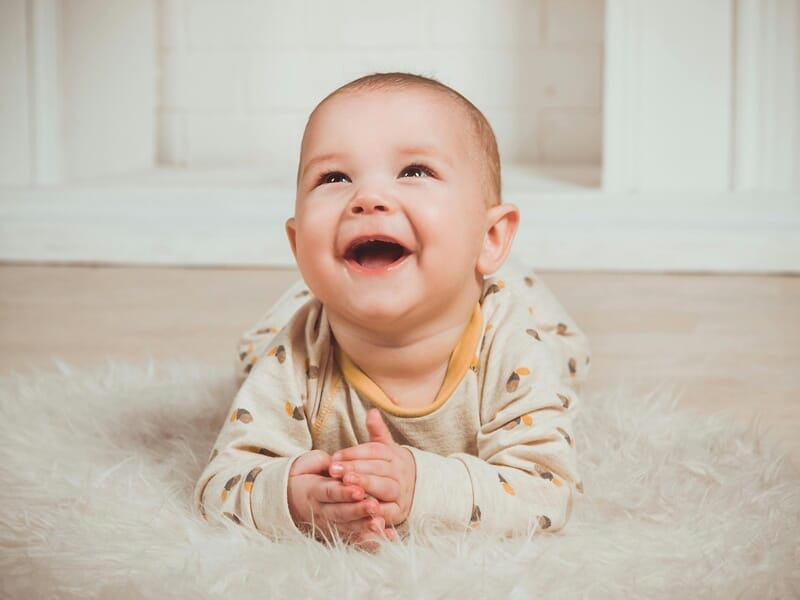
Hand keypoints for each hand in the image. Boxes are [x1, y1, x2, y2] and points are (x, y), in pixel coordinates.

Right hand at [287, 450, 386, 542]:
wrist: (289, 498)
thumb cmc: (305, 475)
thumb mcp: (308, 464)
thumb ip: (322, 462)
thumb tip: (334, 462)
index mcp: (313, 491)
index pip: (330, 492)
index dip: (344, 493)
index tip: (359, 490)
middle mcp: (320, 510)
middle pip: (340, 512)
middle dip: (357, 511)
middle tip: (374, 506)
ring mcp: (329, 523)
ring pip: (347, 527)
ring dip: (364, 526)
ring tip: (380, 524)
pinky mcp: (337, 532)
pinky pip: (354, 537)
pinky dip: (369, 539)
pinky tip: (386, 537)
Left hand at [329, 409, 415, 527]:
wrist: (416, 489)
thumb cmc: (391, 467)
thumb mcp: (386, 448)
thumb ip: (377, 432)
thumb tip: (372, 411)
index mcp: (394, 455)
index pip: (374, 451)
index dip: (354, 453)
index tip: (335, 457)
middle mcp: (400, 472)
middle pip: (378, 468)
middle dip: (356, 469)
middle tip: (335, 470)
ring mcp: (401, 492)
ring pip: (385, 488)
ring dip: (366, 486)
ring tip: (347, 484)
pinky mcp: (400, 511)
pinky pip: (389, 512)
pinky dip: (375, 511)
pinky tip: (359, 508)